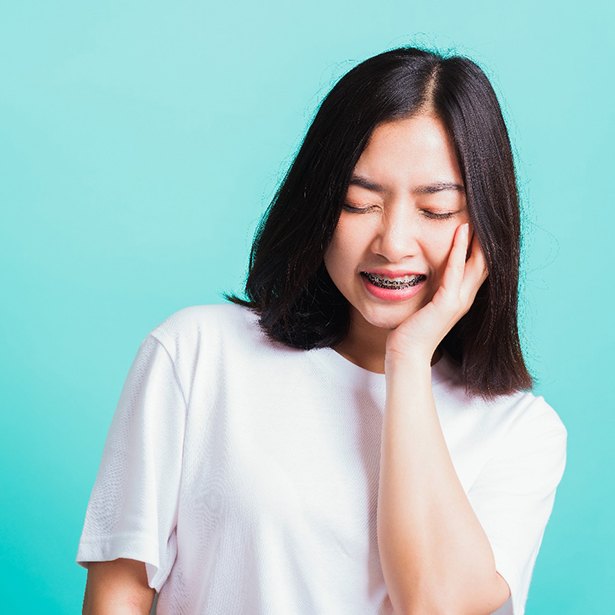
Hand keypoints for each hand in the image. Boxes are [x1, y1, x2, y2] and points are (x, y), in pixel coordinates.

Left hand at [385, 223, 487, 366]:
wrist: (406, 353)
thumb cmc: (411, 328)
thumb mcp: (426, 301)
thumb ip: (432, 285)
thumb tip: (425, 267)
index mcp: (461, 296)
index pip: (479, 265)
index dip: (482, 243)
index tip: (479, 220)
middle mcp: (465, 297)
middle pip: (485, 261)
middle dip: (486, 237)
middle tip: (484, 211)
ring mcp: (459, 301)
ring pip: (477, 262)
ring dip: (477, 237)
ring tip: (476, 214)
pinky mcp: (447, 303)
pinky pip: (456, 271)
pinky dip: (459, 251)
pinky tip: (460, 232)